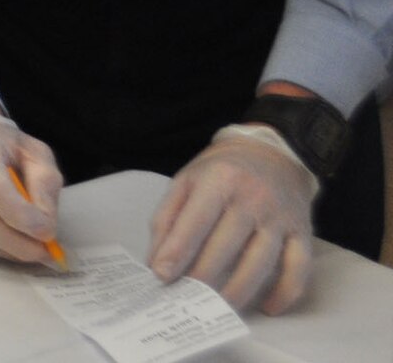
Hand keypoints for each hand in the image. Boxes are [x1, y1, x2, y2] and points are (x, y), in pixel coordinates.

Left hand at [149, 129, 314, 313]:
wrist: (270, 153)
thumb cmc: (220, 172)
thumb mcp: (186, 182)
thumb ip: (167, 218)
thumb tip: (157, 261)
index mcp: (219, 180)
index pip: (195, 221)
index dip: (177, 251)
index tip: (163, 276)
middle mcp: (253, 197)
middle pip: (226, 246)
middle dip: (204, 276)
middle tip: (187, 298)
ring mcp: (281, 216)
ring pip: (261, 262)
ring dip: (239, 290)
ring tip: (218, 308)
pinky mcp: (303, 232)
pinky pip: (299, 268)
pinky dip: (285, 293)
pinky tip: (267, 307)